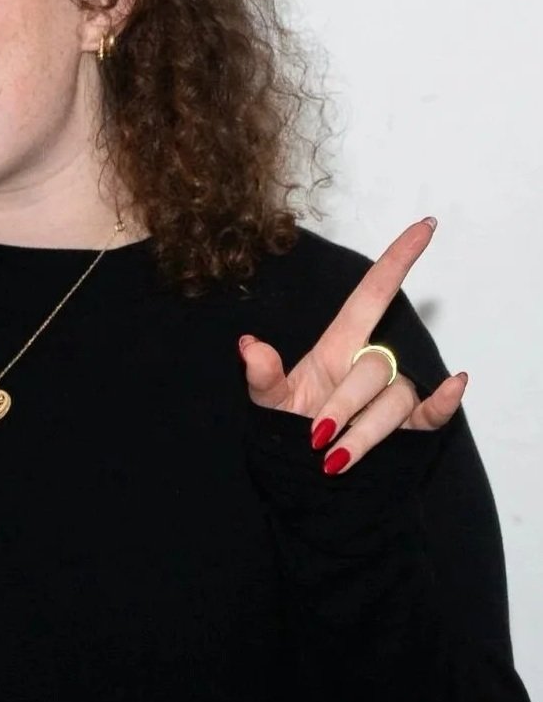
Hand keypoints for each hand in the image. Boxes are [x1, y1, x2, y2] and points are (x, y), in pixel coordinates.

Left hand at [238, 218, 466, 474]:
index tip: (423, 226)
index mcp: (337, 347)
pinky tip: (453, 386)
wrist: (303, 475)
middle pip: (374, 367)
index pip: (372, 295)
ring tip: (331, 460)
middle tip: (316, 437)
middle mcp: (369, 363)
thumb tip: (248, 347)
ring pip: (395, 397)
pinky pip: (433, 410)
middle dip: (344, 405)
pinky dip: (445, 400)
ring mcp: (392, 391)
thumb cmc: (288, 430)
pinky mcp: (410, 423)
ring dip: (365, 433)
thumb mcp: (268, 404)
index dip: (395, 261)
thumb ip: (262, 377)